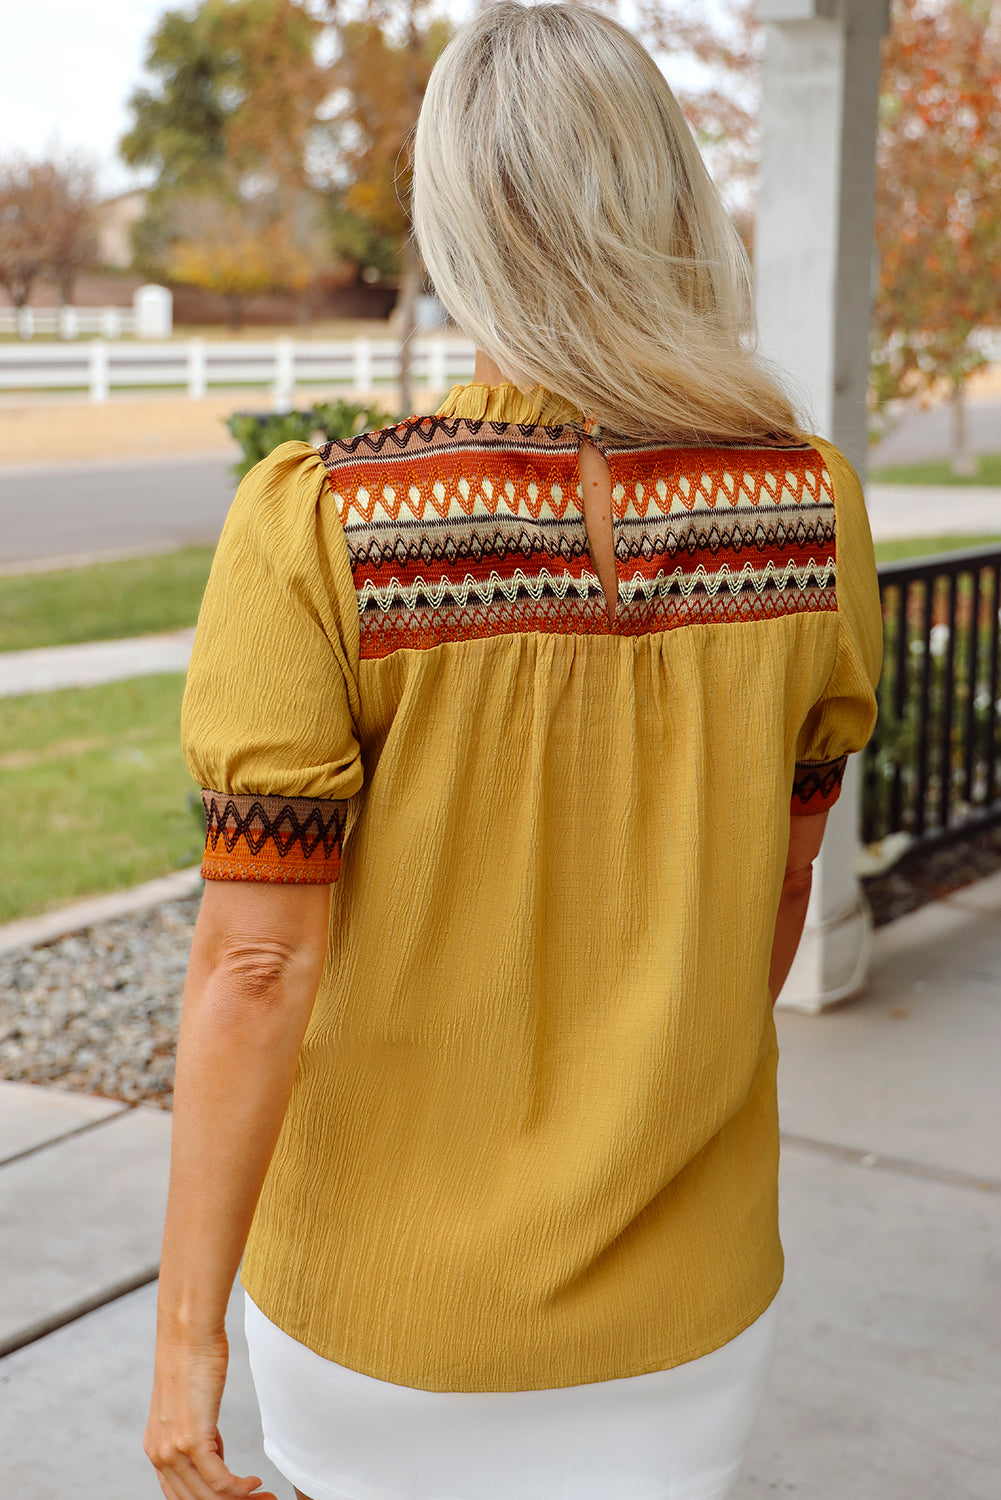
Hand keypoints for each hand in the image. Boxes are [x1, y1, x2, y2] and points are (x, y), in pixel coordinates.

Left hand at [144, 1330, 275, 1499]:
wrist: (188, 1335)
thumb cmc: (193, 1360)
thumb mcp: (191, 1407)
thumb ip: (198, 1434)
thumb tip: (215, 1452)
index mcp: (157, 1450)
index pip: (181, 1496)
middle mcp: (160, 1455)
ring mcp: (173, 1450)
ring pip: (208, 1497)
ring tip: (264, 1497)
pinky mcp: (191, 1439)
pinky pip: (219, 1481)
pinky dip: (240, 1489)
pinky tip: (255, 1482)